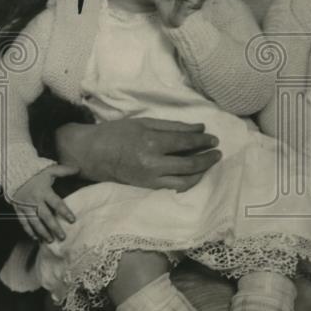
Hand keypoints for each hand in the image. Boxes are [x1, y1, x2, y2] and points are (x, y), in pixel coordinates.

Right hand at [12, 164, 78, 242]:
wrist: (14, 174)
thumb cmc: (35, 173)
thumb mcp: (49, 170)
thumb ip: (64, 171)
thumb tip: (78, 169)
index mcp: (44, 191)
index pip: (56, 203)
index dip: (64, 212)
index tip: (72, 220)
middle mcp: (35, 200)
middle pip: (45, 216)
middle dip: (54, 227)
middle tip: (62, 237)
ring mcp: (25, 206)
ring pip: (34, 222)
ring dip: (42, 232)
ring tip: (50, 241)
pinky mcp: (18, 210)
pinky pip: (23, 222)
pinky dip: (29, 231)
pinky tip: (36, 238)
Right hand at [55, 117, 221, 189]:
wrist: (93, 153)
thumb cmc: (118, 133)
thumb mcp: (144, 122)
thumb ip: (173, 126)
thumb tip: (200, 128)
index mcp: (151, 142)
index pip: (185, 142)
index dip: (203, 141)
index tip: (214, 138)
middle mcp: (153, 163)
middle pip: (189, 164)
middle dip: (207, 158)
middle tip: (217, 152)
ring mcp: (150, 178)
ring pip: (184, 180)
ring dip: (201, 172)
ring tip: (209, 163)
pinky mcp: (148, 188)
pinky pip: (174, 188)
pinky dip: (188, 182)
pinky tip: (195, 174)